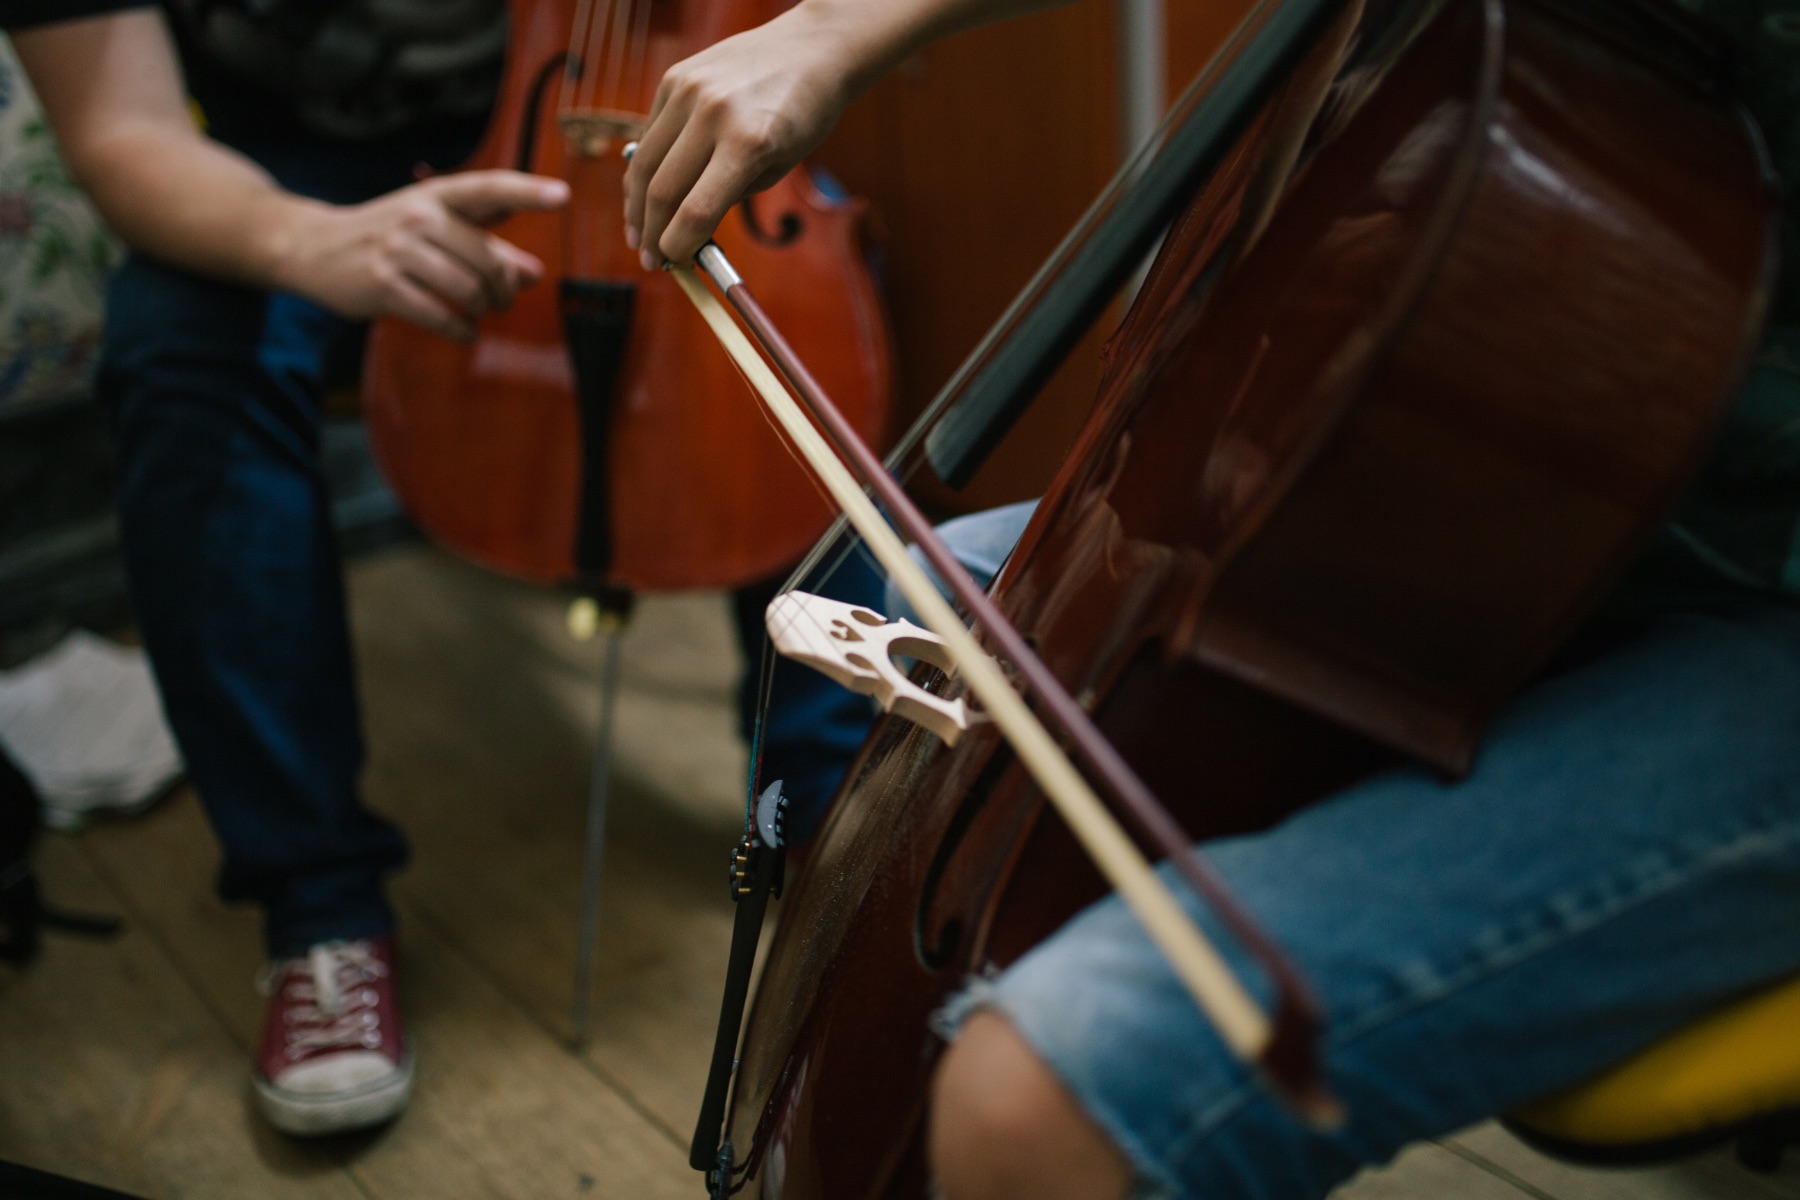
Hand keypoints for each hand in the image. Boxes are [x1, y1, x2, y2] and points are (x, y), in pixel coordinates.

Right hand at [275, 170, 570, 340]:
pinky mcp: (384, 286)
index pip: (489, 189)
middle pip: (489, 262)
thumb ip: (487, 245)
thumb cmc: (390, 235)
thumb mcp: (436, 227)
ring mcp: (399, 251)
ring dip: (484, 310)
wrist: (314, 247)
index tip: (563, 196)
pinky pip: (442, 317)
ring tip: (480, 312)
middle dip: (505, 289)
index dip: (528, 192)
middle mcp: (419, 217)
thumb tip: (534, 274)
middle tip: (503, 300)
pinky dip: (462, 331)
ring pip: (469, 292)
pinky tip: (465, 332)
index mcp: (437, 195)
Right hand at [622, 3, 867, 269]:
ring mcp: (689, 91)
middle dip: (651, 233)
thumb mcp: (778, 167)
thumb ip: (731, 196)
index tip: (671, 264)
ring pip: (645, 162)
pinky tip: (647, 191)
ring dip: (636, 206)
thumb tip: (686, 230)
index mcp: (748, 143)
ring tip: (637, 233)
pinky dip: (645, 166)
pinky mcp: (675, 77)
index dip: (677, 246)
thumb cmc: (802, 115)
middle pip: (662, 191)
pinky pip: (650, 132)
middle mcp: (713, 114)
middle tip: (649, 259)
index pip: (696, 211)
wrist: (809, 50)